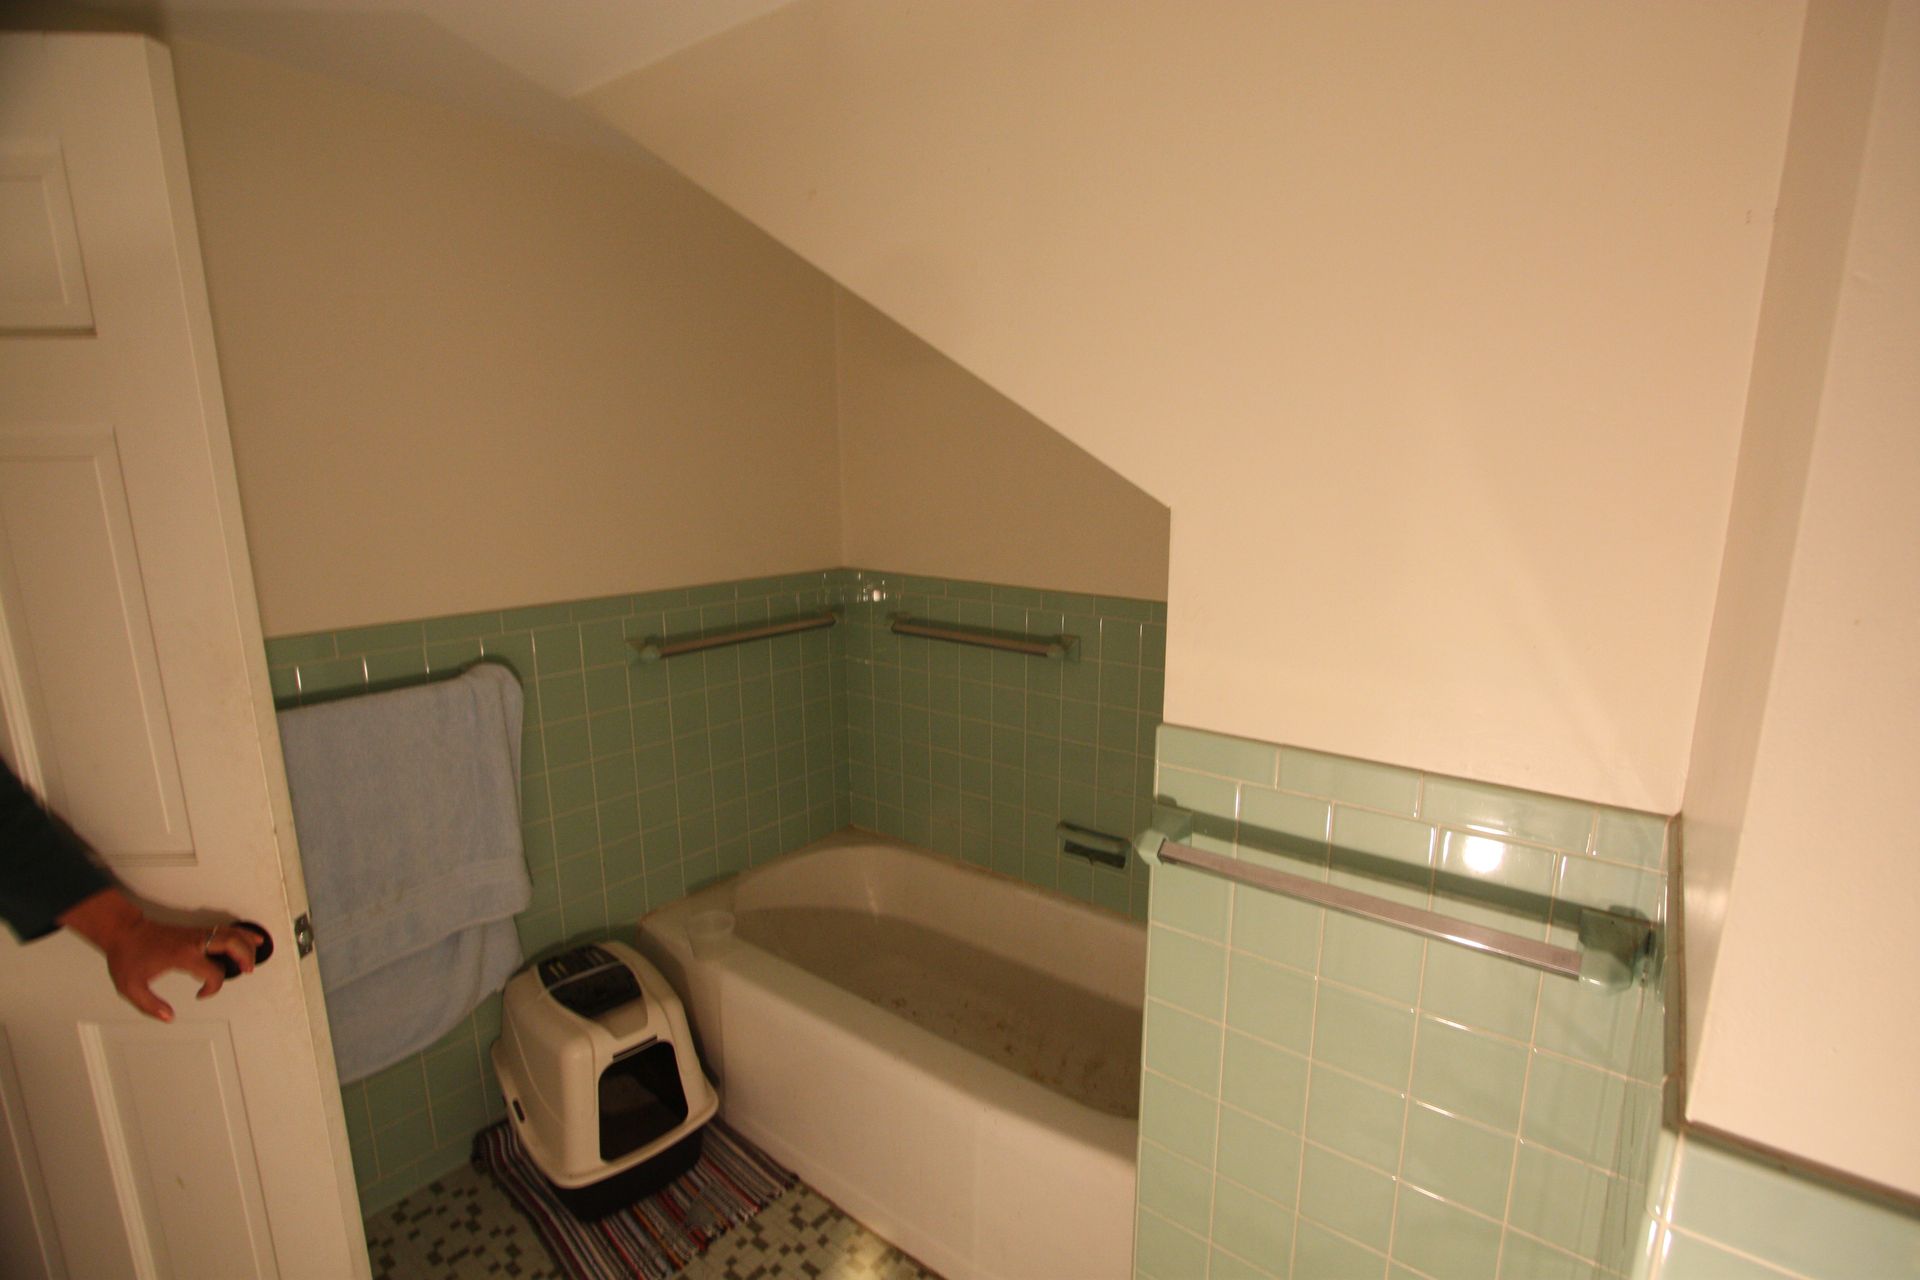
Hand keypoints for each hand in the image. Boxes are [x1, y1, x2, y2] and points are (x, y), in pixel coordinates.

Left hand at [57, 888, 260, 1021]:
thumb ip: (149, 1006)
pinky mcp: (196, 931)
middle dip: (245, 957)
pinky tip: (252, 939)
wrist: (123, 931)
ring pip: (233, 933)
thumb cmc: (127, 956)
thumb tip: (169, 1017)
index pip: (213, 972)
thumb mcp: (130, 987)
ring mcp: (197, 934)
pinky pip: (226, 930)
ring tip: (254, 958)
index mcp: (183, 956)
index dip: (212, 988)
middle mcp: (194, 942)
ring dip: (247, 945)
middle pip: (233, 943)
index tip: (200, 995)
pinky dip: (242, 934)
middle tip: (247, 971)